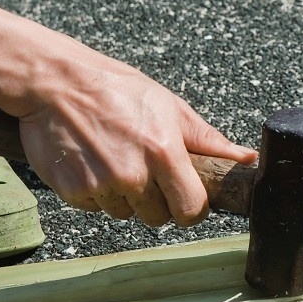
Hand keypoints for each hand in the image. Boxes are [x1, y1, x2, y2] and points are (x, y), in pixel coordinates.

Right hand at [11, 59, 256, 226]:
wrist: (55, 83)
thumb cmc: (116, 90)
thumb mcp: (169, 107)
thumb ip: (208, 139)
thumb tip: (247, 158)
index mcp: (164, 152)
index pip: (192, 209)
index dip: (192, 207)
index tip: (186, 196)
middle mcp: (134, 175)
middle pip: (159, 218)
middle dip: (158, 201)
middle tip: (146, 169)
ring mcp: (101, 185)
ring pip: (125, 214)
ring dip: (124, 196)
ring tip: (115, 158)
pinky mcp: (73, 191)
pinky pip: (95, 207)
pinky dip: (96, 192)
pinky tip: (93, 161)